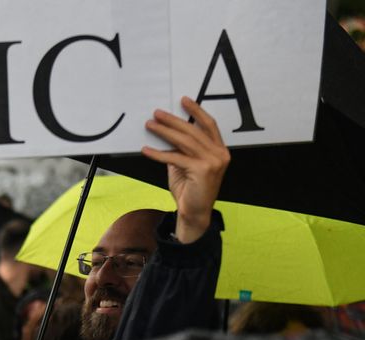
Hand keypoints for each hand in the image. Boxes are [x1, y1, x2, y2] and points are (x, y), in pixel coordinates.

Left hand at [141, 96, 229, 243]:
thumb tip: (165, 133)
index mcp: (220, 150)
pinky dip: (158, 153)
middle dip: (173, 120)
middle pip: (194, 131)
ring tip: (149, 125)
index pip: (209, 125)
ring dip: (164, 132)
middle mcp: (220, 154)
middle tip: (157, 113)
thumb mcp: (185, 165)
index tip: (183, 100)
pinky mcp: (202, 171)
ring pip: (184, 141)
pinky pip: (175, 158)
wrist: (195, 213)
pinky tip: (146, 149)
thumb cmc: (190, 190)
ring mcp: (213, 162)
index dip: (197, 111)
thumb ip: (181, 150)